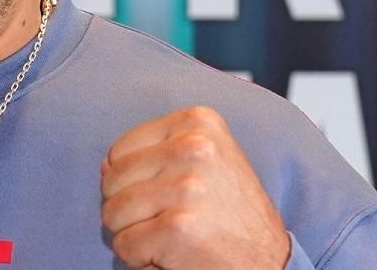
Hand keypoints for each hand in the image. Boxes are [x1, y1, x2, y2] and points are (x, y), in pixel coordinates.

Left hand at [100, 106, 289, 269]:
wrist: (273, 263)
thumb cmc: (234, 214)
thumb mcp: (206, 163)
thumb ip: (156, 154)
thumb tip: (104, 165)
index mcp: (199, 121)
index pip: (121, 149)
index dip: (135, 181)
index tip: (169, 194)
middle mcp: (194, 147)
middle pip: (112, 180)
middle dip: (130, 208)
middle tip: (172, 219)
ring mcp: (187, 186)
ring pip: (112, 213)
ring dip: (135, 234)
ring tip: (174, 235)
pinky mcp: (178, 227)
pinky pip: (124, 245)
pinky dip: (141, 259)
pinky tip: (175, 254)